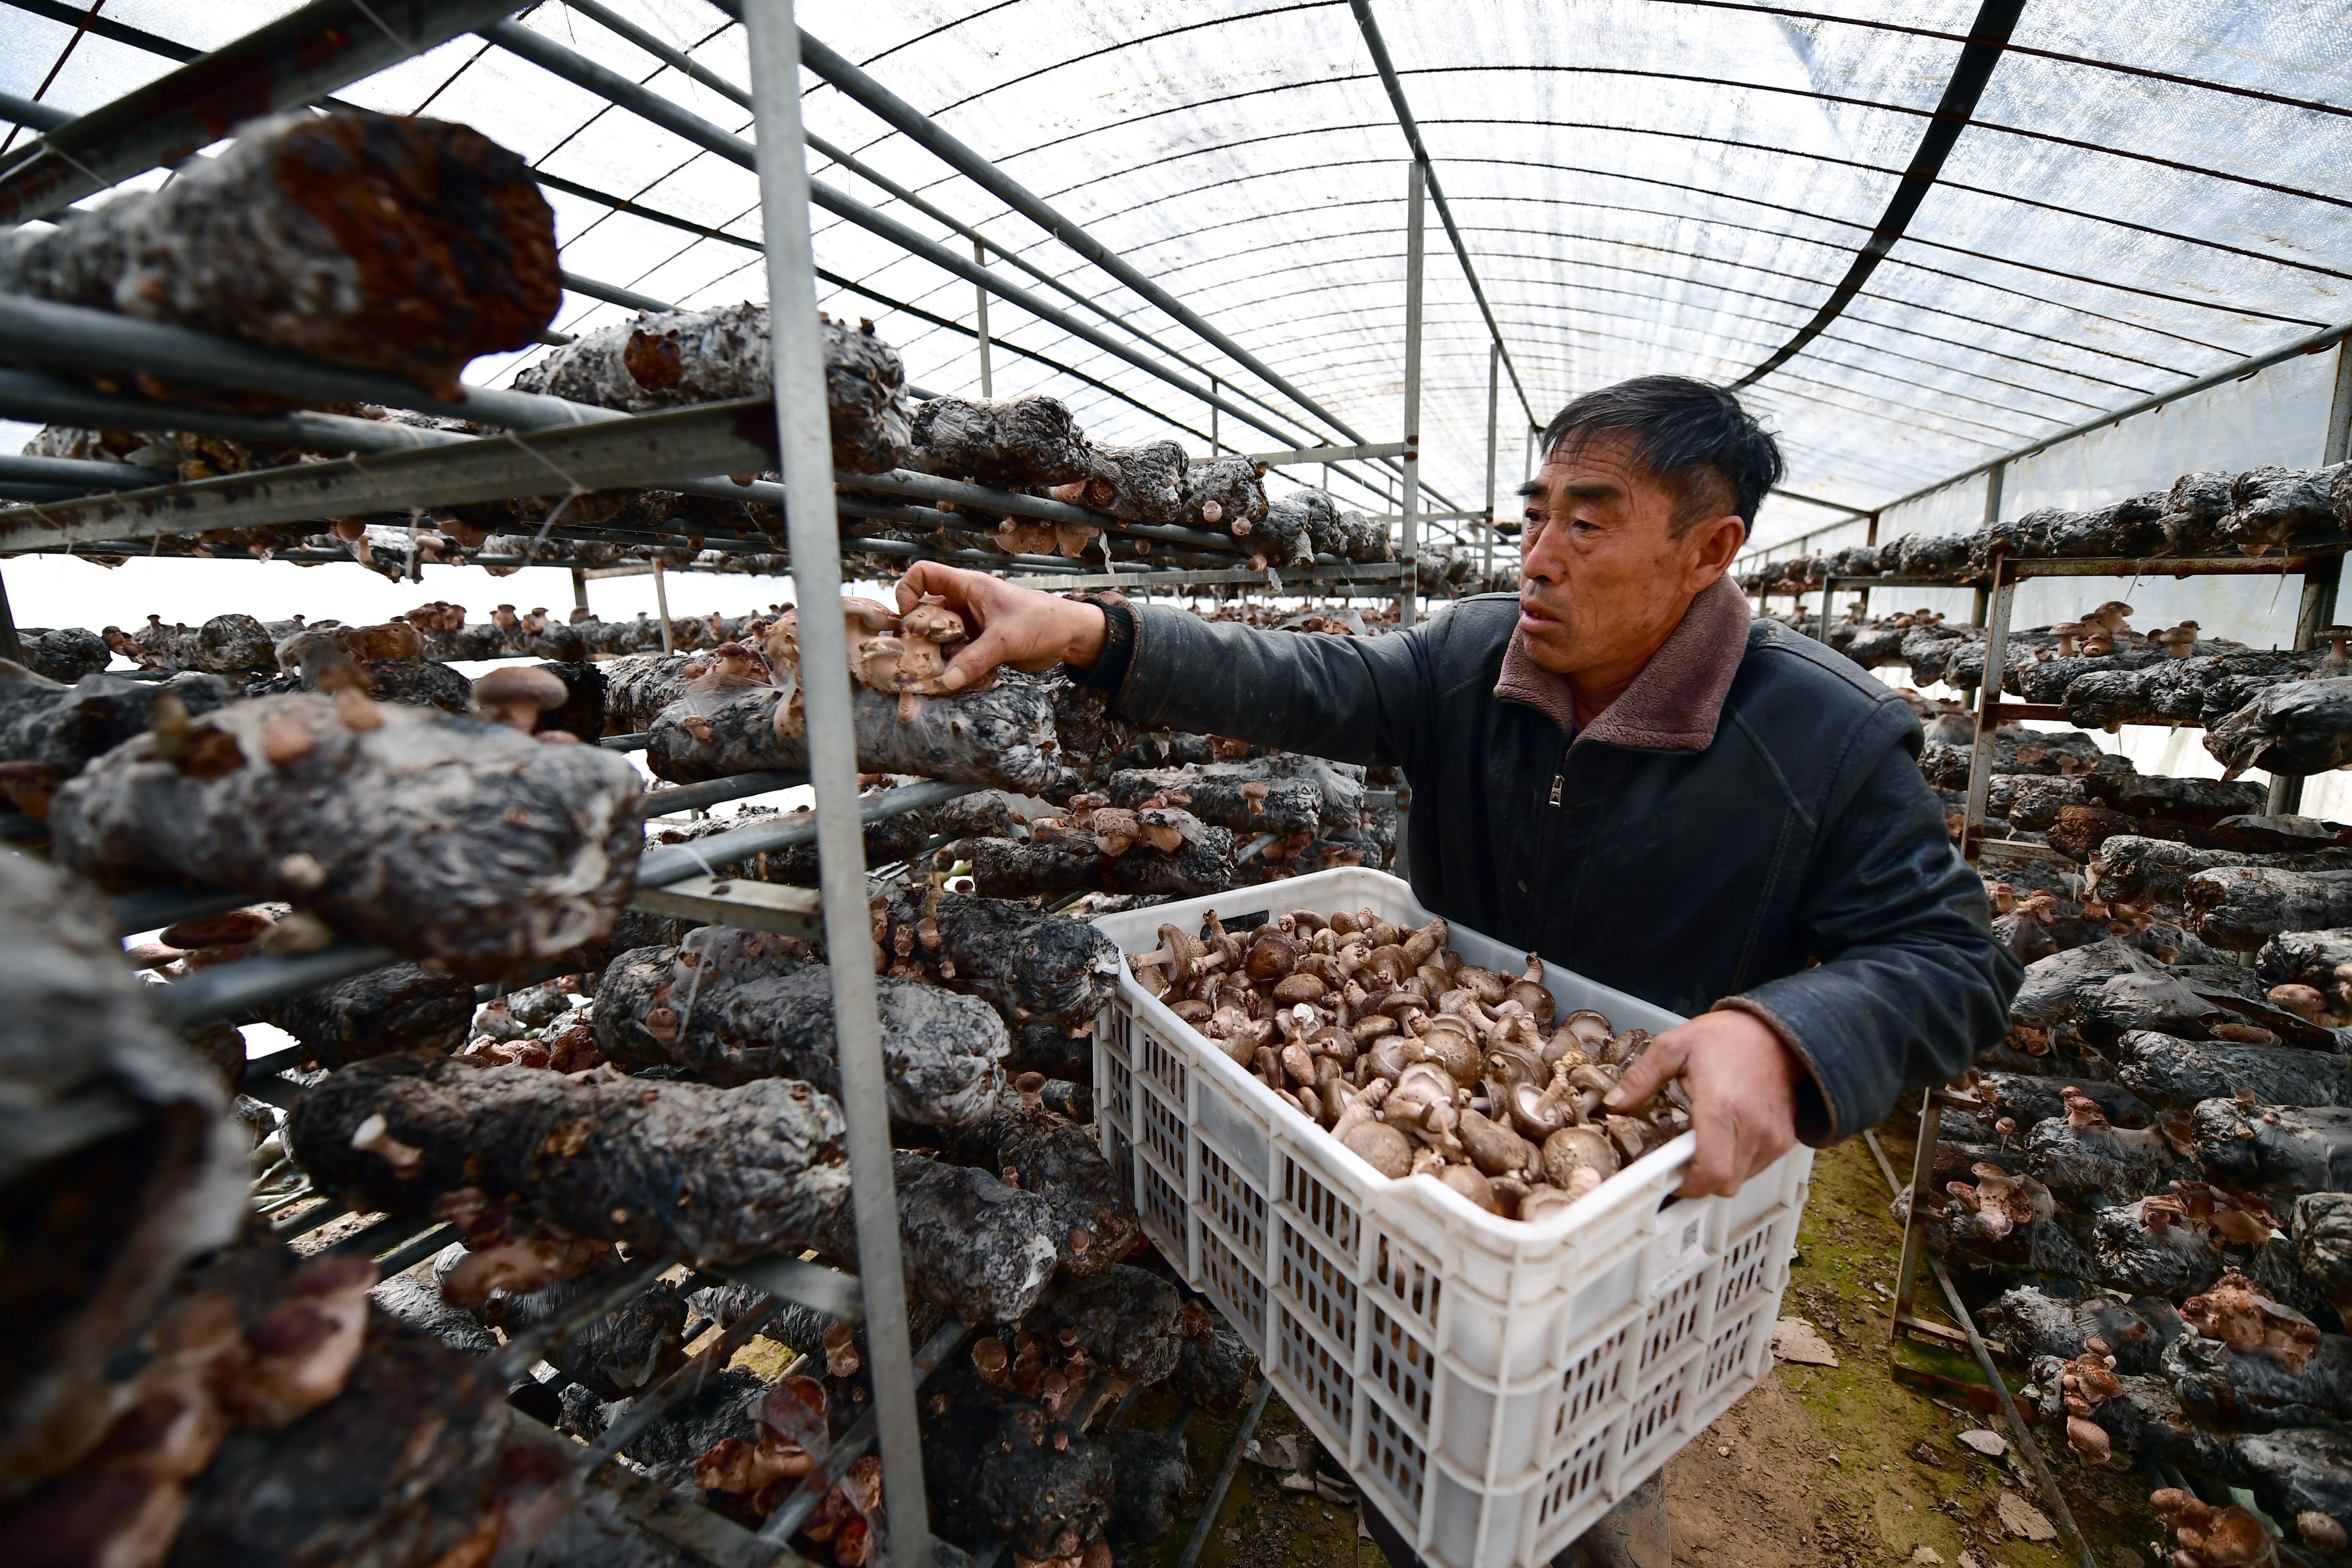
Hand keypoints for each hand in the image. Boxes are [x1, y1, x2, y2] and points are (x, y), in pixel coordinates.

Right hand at [892, 562, 1107, 690]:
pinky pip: (955, 655)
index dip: (908, 591)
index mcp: (968, 587)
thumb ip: (976, 659)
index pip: (924, 574)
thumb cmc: (1043, 621)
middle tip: (912, 655)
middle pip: (924, 610)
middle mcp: (964, 604)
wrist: (1071, 637)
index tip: (908, 616)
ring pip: (938, 636)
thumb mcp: (1007, 638)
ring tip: (927, 673)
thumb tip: (947, 680)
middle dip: (915, 632)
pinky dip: (951, 667)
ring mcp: (970, 625)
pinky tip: (952, 681)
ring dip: (932, 654)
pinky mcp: (979, 645)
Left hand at [1605, 1009, 1801, 1198]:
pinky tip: (1727, 1135)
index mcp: (1721, 1109)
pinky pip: (1756, 1167)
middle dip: (1700, 1180)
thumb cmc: (1724, 1037)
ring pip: (1740, 1180)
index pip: (1711, 1173)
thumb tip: (1614, 1104)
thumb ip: (1641, 1077)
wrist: (1775, 1032)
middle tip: (1681, 1158)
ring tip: (1705, 1140)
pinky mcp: (1784, 1140)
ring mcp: (1772, 1138)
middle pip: (1724, 1184)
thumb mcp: (1673, 1047)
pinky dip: (1738, 1162)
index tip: (1670, 1178)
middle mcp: (1752, 1129)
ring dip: (1719, 1171)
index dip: (1689, 1186)